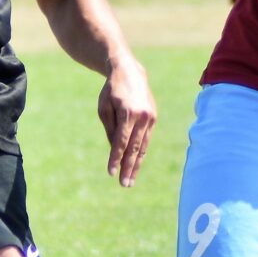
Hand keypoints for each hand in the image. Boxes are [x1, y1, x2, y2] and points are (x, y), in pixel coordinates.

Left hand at [97, 57, 157, 186]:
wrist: (130, 72)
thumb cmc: (111, 91)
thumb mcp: (104, 108)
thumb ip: (110, 129)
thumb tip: (115, 150)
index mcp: (127, 112)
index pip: (121, 141)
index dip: (116, 158)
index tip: (111, 173)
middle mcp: (142, 116)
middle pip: (135, 147)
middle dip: (129, 167)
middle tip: (124, 184)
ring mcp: (150, 118)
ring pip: (143, 146)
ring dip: (136, 164)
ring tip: (129, 180)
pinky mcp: (153, 118)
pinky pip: (146, 139)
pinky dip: (140, 153)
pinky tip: (135, 165)